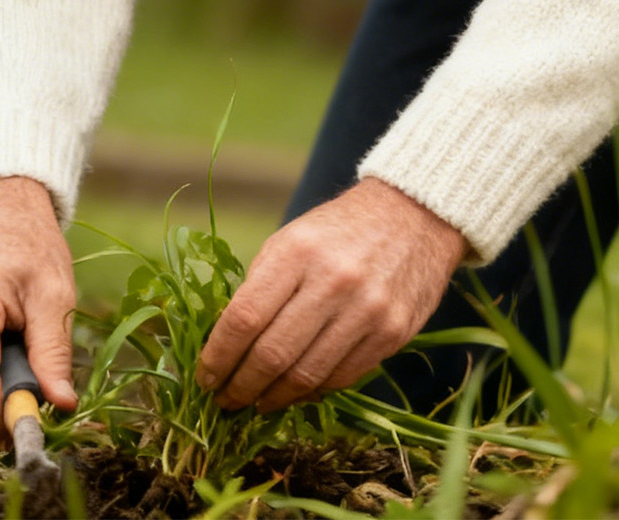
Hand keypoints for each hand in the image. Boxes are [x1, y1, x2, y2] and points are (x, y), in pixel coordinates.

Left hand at [195, 178, 467, 412]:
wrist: (413, 214)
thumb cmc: (339, 229)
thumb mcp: (292, 238)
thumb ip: (262, 285)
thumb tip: (229, 343)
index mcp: (297, 251)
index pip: (245, 317)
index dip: (218, 356)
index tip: (205, 376)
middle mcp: (333, 281)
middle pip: (273, 354)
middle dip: (241, 386)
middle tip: (224, 401)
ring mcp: (367, 310)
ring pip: (307, 376)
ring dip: (274, 398)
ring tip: (257, 402)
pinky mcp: (393, 333)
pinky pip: (342, 377)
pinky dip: (313, 391)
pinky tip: (296, 391)